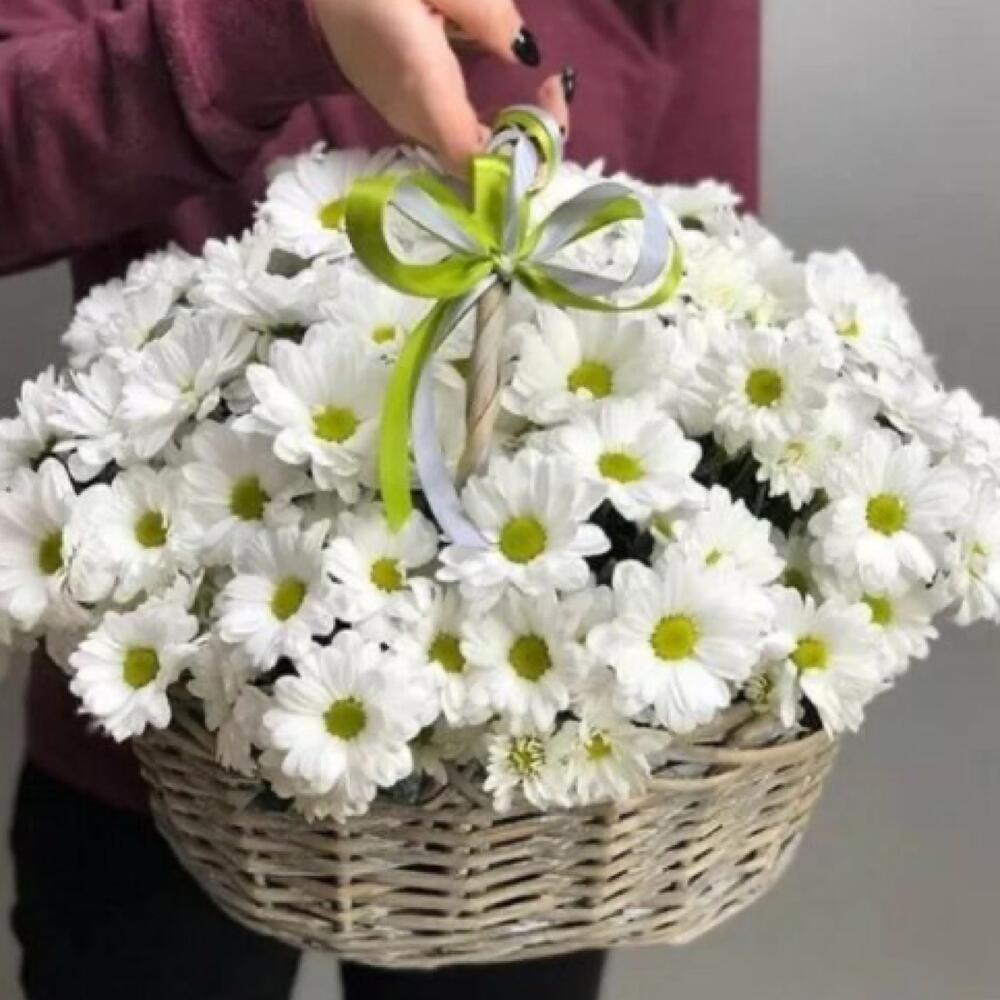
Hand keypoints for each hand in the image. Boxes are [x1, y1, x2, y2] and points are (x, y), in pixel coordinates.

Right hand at [309, 0, 571, 173]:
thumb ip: (484, 13)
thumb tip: (525, 51)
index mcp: (421, 86)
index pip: (471, 160)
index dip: (517, 155)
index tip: (546, 102)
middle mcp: (413, 118)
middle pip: (474, 166)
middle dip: (525, 146)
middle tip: (555, 95)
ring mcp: (405, 120)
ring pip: (466, 155)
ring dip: (511, 136)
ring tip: (541, 94)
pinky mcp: (404, 113)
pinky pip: (454, 138)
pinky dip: (489, 128)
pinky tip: (505, 97)